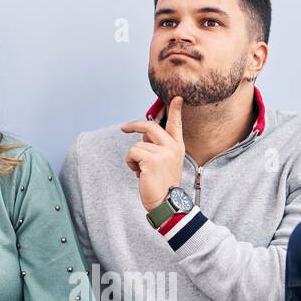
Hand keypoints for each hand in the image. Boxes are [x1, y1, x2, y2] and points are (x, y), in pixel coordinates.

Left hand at [120, 95, 183, 211]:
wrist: (166, 203)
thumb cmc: (162, 184)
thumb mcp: (163, 162)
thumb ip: (156, 146)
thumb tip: (143, 135)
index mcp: (177, 146)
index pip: (176, 124)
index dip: (175, 110)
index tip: (177, 97)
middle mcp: (172, 147)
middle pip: (149, 126)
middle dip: (134, 125)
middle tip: (123, 128)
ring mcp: (163, 153)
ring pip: (137, 144)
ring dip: (133, 158)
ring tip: (141, 171)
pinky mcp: (151, 160)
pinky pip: (132, 153)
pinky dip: (130, 163)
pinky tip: (139, 174)